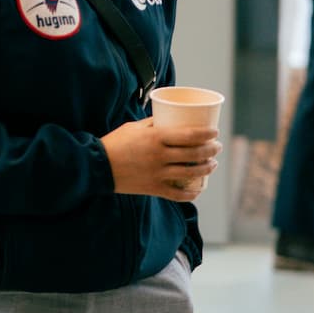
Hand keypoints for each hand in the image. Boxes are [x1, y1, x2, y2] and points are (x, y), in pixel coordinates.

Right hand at [101, 118, 219, 201]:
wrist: (97, 166)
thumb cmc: (115, 143)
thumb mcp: (134, 127)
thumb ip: (154, 124)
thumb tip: (171, 118)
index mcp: (155, 138)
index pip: (190, 135)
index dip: (207, 134)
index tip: (215, 132)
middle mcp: (159, 156)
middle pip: (194, 153)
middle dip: (211, 150)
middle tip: (217, 147)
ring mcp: (157, 174)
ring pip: (191, 173)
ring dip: (207, 168)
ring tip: (212, 164)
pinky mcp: (153, 188)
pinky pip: (178, 194)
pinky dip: (191, 193)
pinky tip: (198, 189)